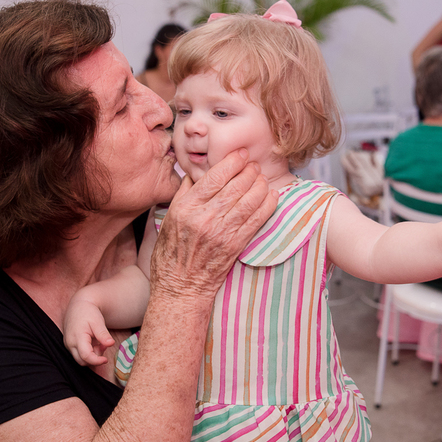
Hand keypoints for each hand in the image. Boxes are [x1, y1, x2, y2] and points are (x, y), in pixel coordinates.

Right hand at [62, 298, 113, 366]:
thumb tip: (111, 344)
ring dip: (92, 355)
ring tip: (98, 343)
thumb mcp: (98, 322)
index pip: (86, 356)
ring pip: (80, 359)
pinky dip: (88, 352)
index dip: (97, 361)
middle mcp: (70, 343)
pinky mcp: (69, 345)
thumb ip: (103, 334)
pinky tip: (93, 343)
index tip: (106, 360)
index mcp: (77, 337)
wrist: (79, 305)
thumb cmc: (89, 312)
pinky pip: (79, 354)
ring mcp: (68, 345)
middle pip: (82, 361)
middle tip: (103, 346)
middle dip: (95, 358)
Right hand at [149, 150, 277, 308]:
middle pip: (235, 185)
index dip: (232, 162)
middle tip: (254, 164)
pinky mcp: (235, 245)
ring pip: (249, 200)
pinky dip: (267, 205)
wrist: (180, 287)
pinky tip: (272, 195)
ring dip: (260, 184)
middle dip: (249, 171)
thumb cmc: (171, 253)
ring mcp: (222, 232)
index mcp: (187, 207)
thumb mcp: (170, 218)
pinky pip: (256, 220)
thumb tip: (197, 173)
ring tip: (262, 177)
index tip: (240, 154)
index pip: (215, 176)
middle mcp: (205, 217)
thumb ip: (184, 193)